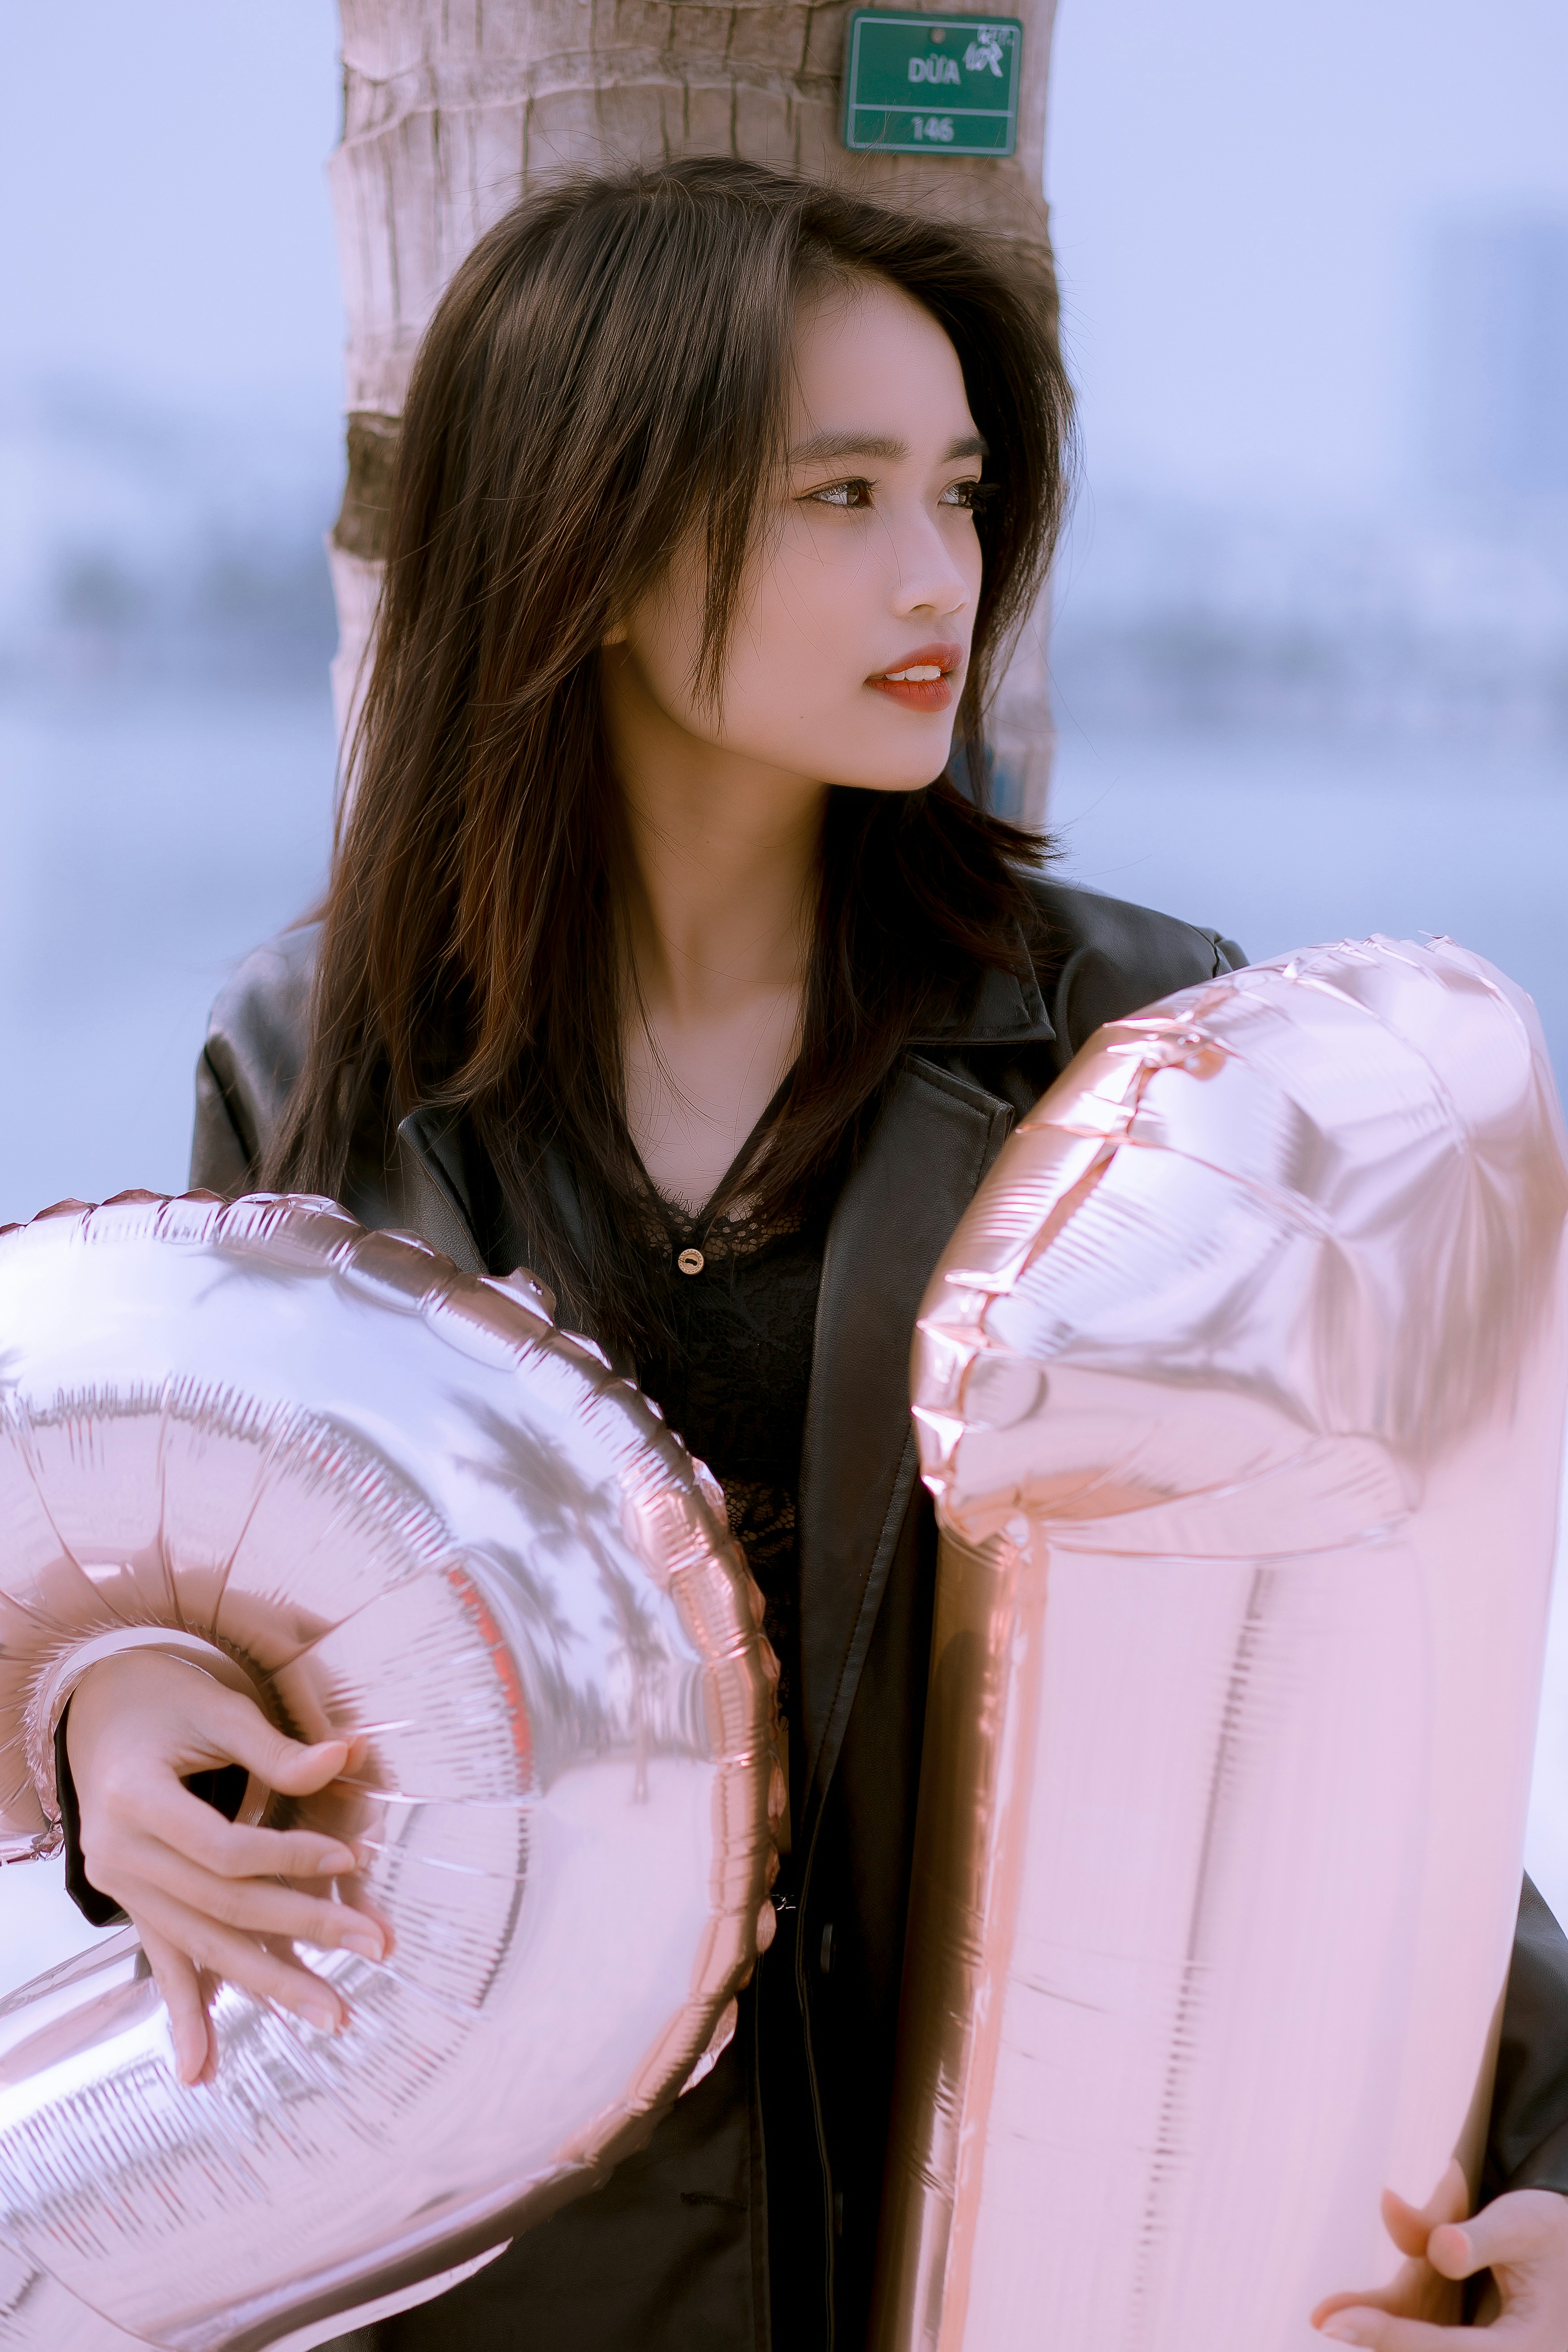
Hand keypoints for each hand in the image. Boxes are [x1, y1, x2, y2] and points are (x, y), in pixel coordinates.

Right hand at [66, 1650, 385, 2086]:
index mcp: (134, 1798)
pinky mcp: (135, 1905)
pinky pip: (165, 1964)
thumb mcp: (217, 1710)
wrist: (99, 1713)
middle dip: (300, 1931)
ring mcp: (122, 1888)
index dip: (287, 1858)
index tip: (350, 1859)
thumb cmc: (166, 1702)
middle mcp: (118, 1854)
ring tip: (331, 2015)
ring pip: (202, 1945)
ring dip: (267, 1983)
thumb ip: (276, 1748)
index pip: (222, 1850)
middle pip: (220, 1907)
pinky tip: (202, 2072)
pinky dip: (186, 2017)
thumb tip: (346, 1757)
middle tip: (372, 1950)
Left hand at [1313, 2158, 1567, 2344]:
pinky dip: (1393, 2325)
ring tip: (1330, 2315)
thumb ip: (1478, 2238)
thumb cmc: (1550, 2234)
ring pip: (1424, 2348)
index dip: (1392, 2337)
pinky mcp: (1473, 2346)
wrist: (1566, 2253)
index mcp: (1534, 2348)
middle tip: (1326, 2318)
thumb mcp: (1524, 2223)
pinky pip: (1430, 2341)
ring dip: (1384, 2329)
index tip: (1335, 2323)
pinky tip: (1347, 2314)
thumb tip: (1439, 2249)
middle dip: (1383, 2337)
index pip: (1452, 2351)